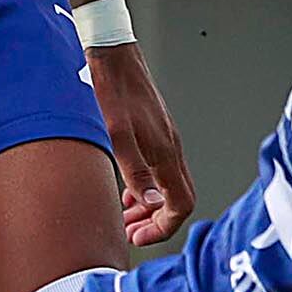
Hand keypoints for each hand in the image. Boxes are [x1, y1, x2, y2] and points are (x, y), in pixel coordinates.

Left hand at [86, 43, 191, 241]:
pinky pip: (158, 171)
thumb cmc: (111, 90)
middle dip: (155, 222)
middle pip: (177, 199)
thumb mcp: (116, 134)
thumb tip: (155, 201)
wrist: (112, 55)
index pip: (181, 204)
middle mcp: (170, 149)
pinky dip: (145, 188)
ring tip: (123, 217)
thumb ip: (135, 171)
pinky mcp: (155, 133)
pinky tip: (124, 190)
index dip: (162, 227)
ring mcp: (164, 141)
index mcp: (165, 153)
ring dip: (149, 207)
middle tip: (127, 232)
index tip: (137, 236)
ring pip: (167, 186)